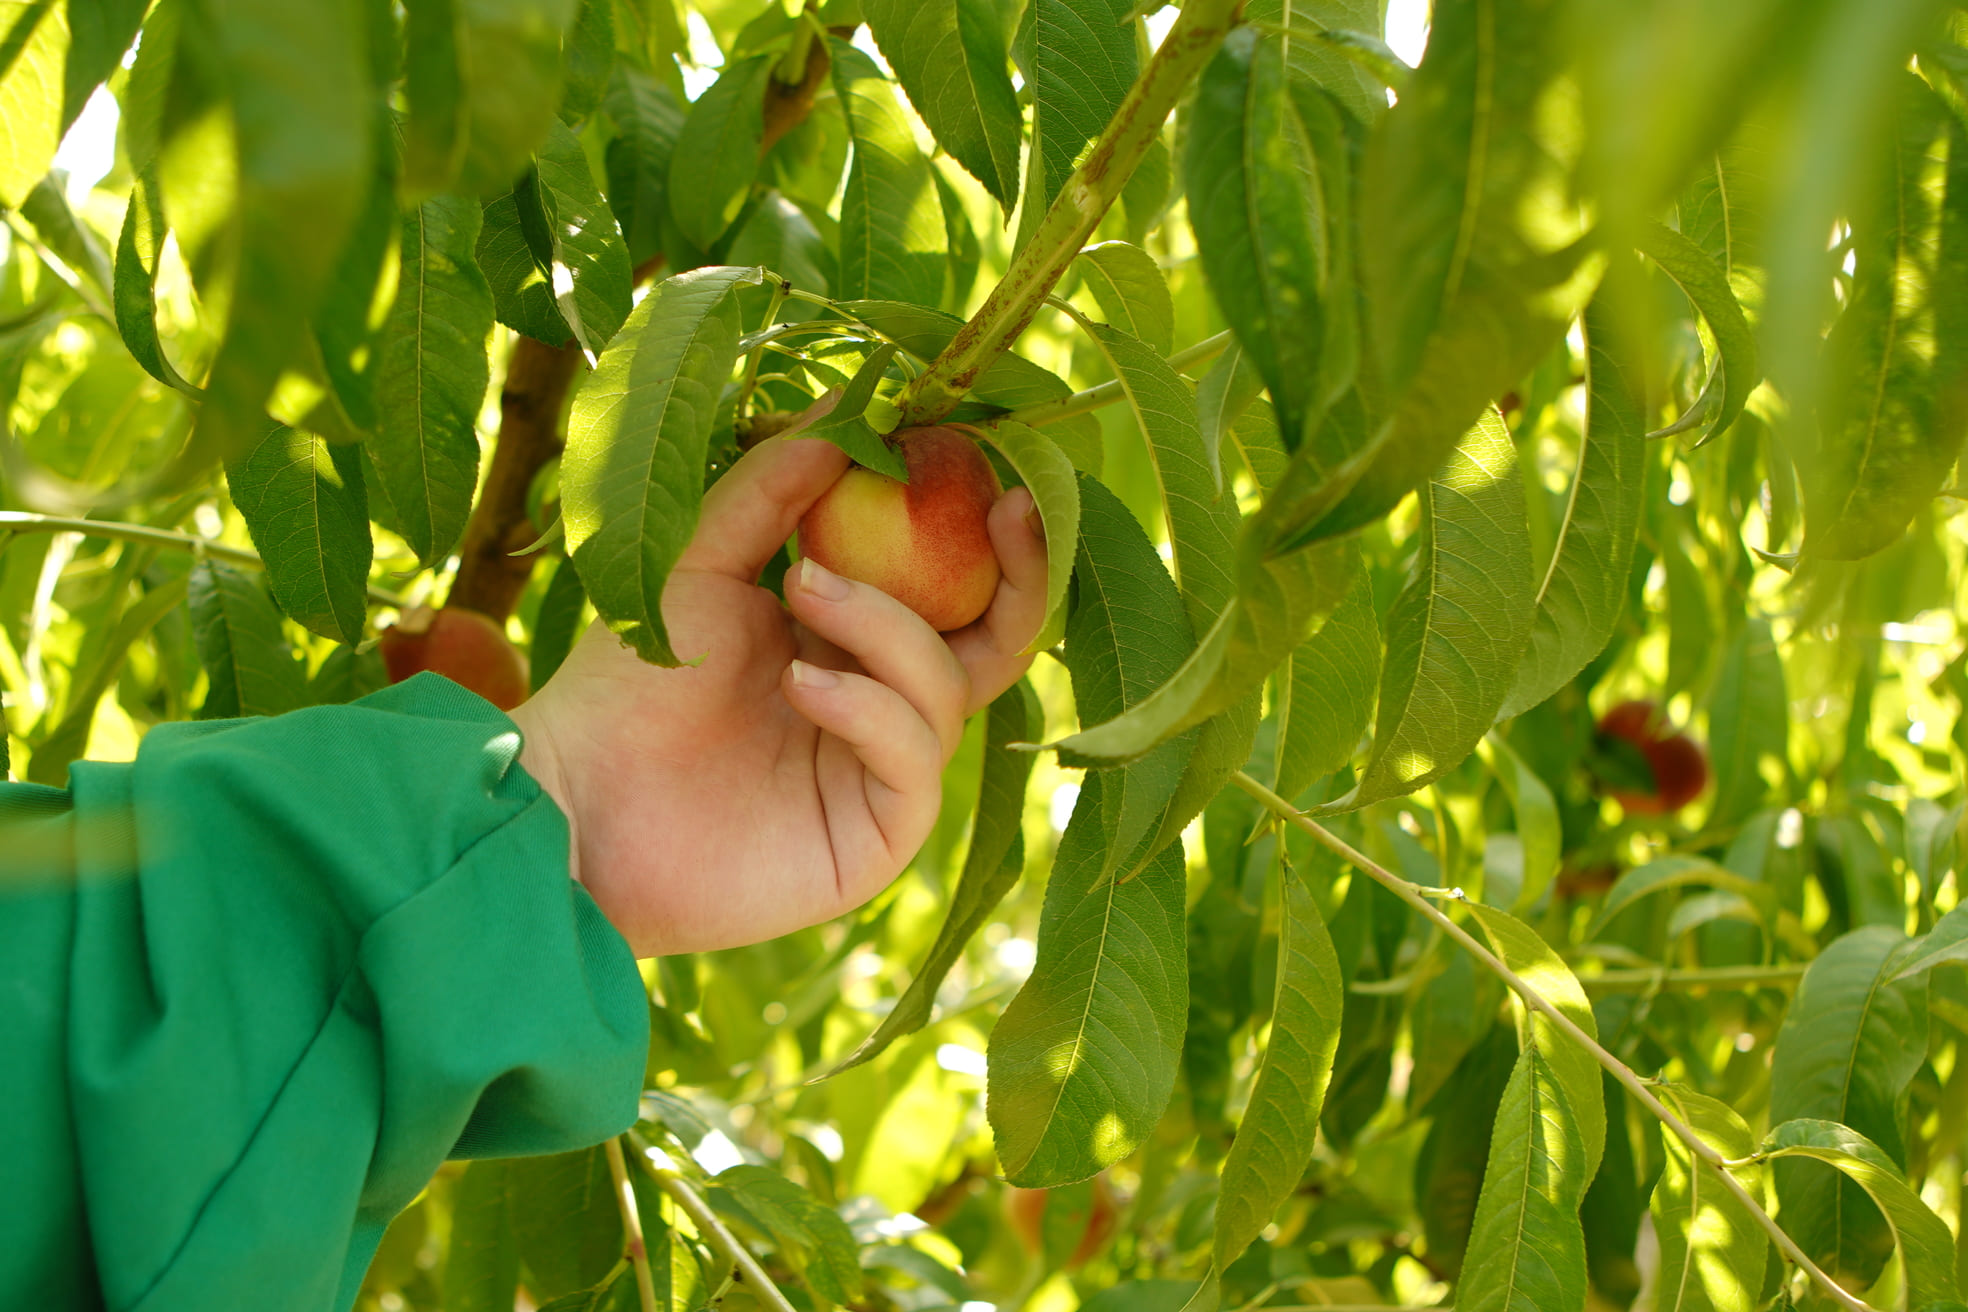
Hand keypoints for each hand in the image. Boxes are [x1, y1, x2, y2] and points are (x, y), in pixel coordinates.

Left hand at [509, 435, 1048, 956]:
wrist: (572, 797)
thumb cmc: (627, 684)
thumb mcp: (702, 561)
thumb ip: (772, 487)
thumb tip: (847, 406)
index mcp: (850, 640)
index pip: (954, 588)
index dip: (989, 534)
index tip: (993, 465)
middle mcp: (881, 705)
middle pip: (996, 646)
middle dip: (1019, 580)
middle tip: (1004, 512)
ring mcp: (881, 774)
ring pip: (948, 689)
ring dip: (886, 625)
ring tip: (802, 590)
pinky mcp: (873, 839)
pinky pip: (916, 761)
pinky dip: (870, 707)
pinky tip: (802, 683)